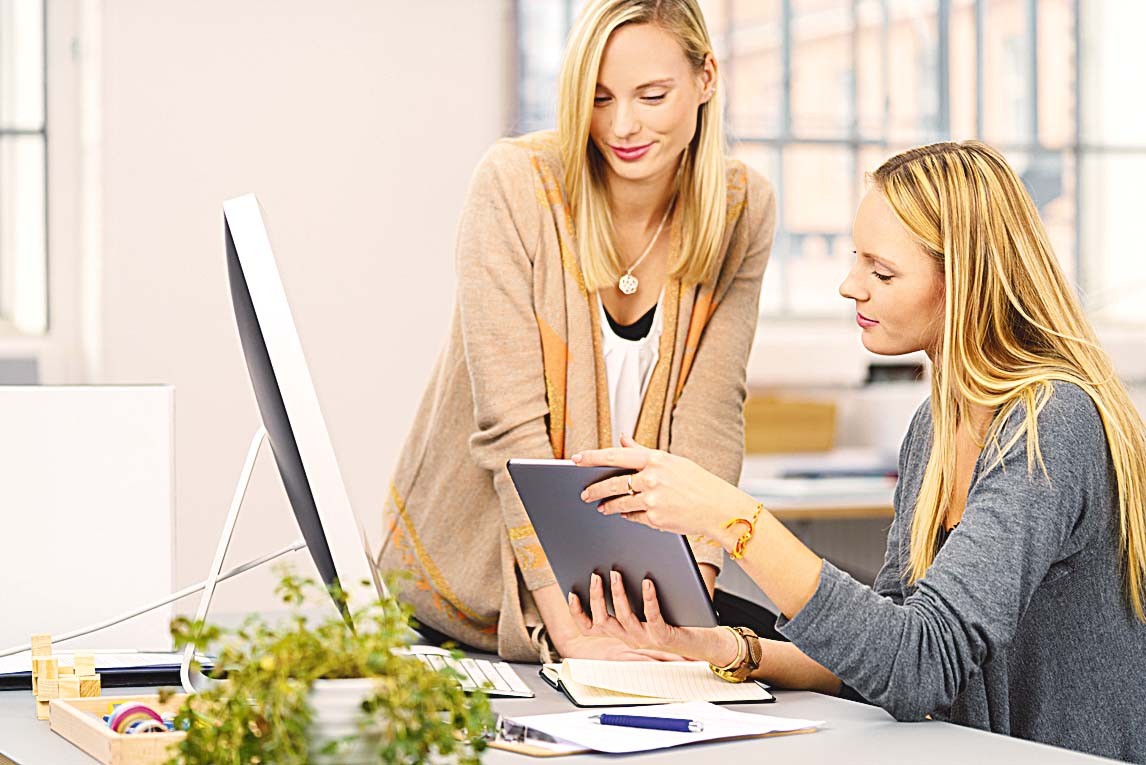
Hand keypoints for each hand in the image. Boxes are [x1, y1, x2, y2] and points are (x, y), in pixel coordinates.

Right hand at [567, 570, 737, 665]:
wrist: (702, 640)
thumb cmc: (673, 617)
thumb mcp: (645, 606)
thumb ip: (629, 594)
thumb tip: (614, 565)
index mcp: (621, 630)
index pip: (590, 627)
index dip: (577, 613)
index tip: (571, 591)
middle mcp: (629, 637)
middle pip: (602, 621)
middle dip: (595, 597)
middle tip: (595, 574)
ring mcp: (646, 638)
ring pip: (623, 618)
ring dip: (617, 595)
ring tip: (617, 573)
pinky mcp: (664, 637)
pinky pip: (652, 618)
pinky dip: (648, 599)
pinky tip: (648, 582)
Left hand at [572, 435, 756, 543]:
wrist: (718, 508)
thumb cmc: (697, 482)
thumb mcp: (671, 461)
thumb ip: (643, 452)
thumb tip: (623, 439)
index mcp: (655, 459)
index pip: (615, 455)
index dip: (592, 457)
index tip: (576, 459)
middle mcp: (652, 478)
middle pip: (612, 483)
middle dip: (595, 489)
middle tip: (585, 493)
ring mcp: (653, 499)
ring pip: (619, 503)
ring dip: (607, 505)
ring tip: (601, 507)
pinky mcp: (655, 518)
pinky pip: (633, 516)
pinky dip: (627, 515)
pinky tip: (624, 514)